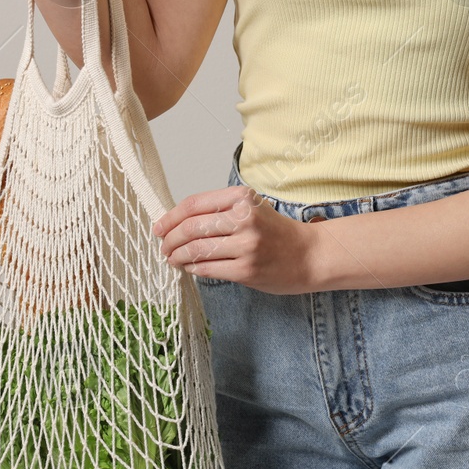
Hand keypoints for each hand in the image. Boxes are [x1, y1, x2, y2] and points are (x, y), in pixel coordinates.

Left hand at [152, 186, 323, 294]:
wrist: (309, 255)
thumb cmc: (276, 232)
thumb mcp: (250, 208)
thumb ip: (218, 210)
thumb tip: (176, 221)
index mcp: (242, 197)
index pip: (194, 204)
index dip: (170, 217)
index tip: (159, 227)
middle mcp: (244, 219)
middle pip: (190, 228)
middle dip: (169, 239)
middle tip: (163, 247)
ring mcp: (246, 246)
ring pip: (196, 250)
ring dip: (177, 256)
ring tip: (172, 258)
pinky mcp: (246, 270)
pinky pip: (207, 269)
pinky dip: (193, 268)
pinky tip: (190, 267)